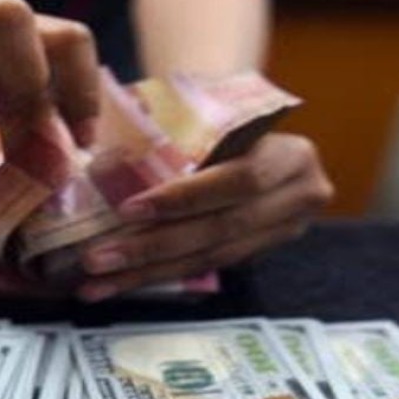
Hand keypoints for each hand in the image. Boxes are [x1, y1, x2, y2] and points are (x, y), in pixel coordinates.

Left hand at [75, 134, 333, 300]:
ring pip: (208, 259)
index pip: (238, 180)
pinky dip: (158, 276)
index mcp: (293, 156)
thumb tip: (101, 164)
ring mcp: (284, 232)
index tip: (128, 208)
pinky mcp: (260, 254)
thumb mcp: (217, 114)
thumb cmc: (228, 118)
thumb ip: (181, 133)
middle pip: (220, 230)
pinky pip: (205, 270)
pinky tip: (120, 284)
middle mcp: (299, 199)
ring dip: (147, 273)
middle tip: (98, 258)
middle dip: (153, 247)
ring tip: (99, 282)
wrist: (261, 137)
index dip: (184, 198)